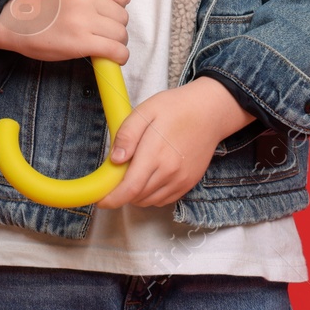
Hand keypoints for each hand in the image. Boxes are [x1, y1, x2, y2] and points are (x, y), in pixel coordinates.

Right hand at [0, 0, 128, 63]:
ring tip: (101, 43)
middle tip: (100, 31)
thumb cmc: (45, 7)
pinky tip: (112, 57)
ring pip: (121, 34)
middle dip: (115, 26)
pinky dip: (119, 56)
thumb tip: (124, 0)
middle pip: (122, 16)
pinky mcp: (81, 42)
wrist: (18, 23)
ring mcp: (83, 20)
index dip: (117, 7)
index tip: (107, 14)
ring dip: (116, 42)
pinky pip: (115, 51)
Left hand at [95, 77, 255, 208]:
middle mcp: (170, 173)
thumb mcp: (145, 111)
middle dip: (121, 193)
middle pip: (137, 197)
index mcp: (155, 154)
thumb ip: (127, 135)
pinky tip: (148, 177)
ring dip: (135, 194)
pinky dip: (151, 195)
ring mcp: (181, 180)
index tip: (100, 200)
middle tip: (114, 178)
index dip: (112, 198)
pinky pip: (164, 199)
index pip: (130, 188)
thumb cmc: (175, 108)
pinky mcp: (189, 183)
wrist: (209, 112)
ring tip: (132, 174)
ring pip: (150, 200)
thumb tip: (114, 159)